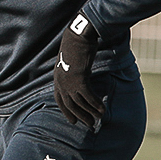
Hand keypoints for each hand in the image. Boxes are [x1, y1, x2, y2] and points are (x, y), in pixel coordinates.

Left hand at [54, 14, 111, 128]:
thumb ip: (73, 70)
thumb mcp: (71, 60)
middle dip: (80, 116)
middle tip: (89, 125)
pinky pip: (88, 96)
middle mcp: (61, 81)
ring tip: (98, 119)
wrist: (78, 35)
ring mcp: (69, 80)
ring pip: (79, 103)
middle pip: (70, 105)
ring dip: (90, 112)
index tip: (73, 121)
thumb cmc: (76, 45)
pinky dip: (95, 104)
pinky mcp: (79, 78)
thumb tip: (80, 76)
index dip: (67, 112)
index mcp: (57, 77)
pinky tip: (103, 110)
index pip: (60, 100)